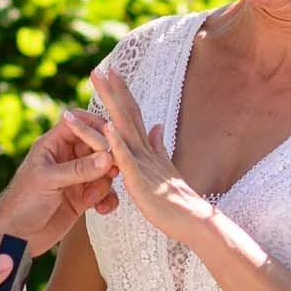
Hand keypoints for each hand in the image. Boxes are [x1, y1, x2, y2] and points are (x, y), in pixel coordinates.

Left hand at [0, 110, 119, 255]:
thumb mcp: (49, 181)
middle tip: (111, 172)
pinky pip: (104, 192)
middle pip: (97, 146)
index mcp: (53, 145)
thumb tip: (108, 157)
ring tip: (92, 198)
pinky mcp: (82, 198)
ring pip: (104, 170)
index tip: (111, 142)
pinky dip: (108, 200)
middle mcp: (66, 158)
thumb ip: (79, 169)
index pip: (78, 123)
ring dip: (105, 184)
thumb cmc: (22, 203)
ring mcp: (76, 178)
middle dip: (107, 159)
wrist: (15, 236)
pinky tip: (100, 210)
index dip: (95, 127)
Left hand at [78, 67, 216, 243]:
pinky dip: (116, 143)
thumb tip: (156, 126)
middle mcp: (144, 150)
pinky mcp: (139, 180)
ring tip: (100, 86)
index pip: (131, 115)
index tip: (111, 72)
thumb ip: (157, 146)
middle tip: (97, 69)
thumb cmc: (177, 200)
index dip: (121, 94)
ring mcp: (142, 162)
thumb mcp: (163, 168)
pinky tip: (107, 127)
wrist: (193, 221)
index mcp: (146, 148)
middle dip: (111, 91)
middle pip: (125, 115)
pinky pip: (125, 160)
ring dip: (109, 107)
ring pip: (122, 130)